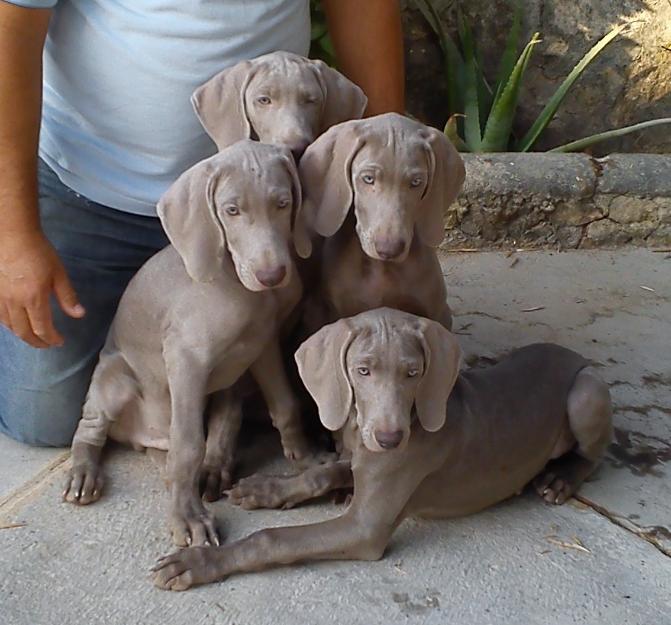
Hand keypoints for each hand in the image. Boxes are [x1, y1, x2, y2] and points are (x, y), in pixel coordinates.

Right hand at [0, 230, 84, 346]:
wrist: (11, 234)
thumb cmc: (38, 252)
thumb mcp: (59, 274)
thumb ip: (68, 297)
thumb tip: (79, 315)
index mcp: (33, 299)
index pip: (42, 329)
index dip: (51, 339)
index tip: (59, 341)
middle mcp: (13, 303)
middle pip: (23, 332)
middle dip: (37, 342)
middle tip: (47, 344)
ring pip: (9, 326)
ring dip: (22, 334)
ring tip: (33, 336)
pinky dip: (9, 325)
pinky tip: (15, 323)